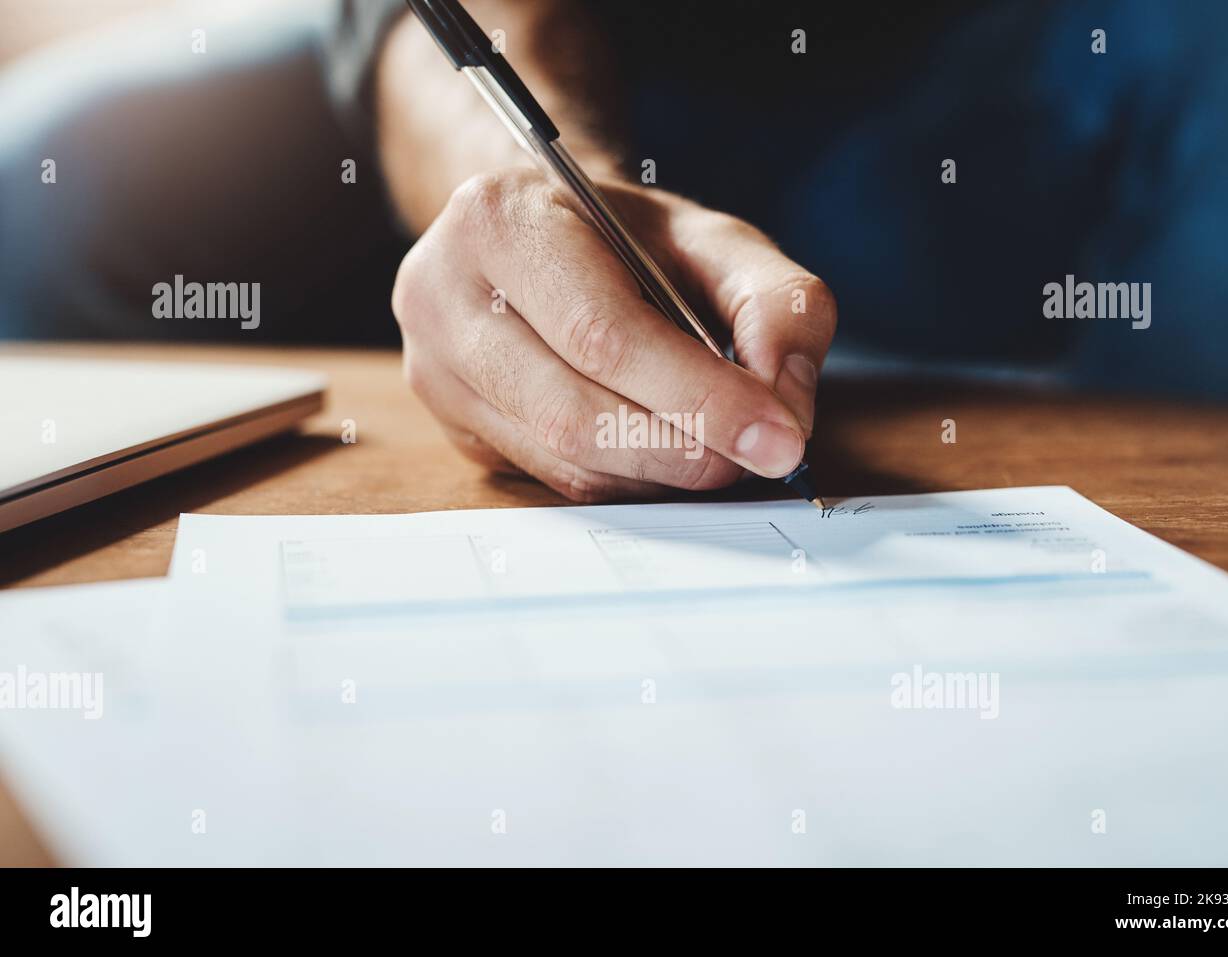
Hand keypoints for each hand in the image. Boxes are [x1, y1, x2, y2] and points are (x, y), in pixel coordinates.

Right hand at [392, 168, 836, 501]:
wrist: (539, 233)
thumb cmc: (624, 235)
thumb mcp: (713, 237)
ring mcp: (435, 368)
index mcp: (500, 220)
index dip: (698, 396)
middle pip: (574, 412)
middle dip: (684, 447)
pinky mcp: (453, 425)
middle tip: (756, 457)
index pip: (603, 333)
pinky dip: (627, 480)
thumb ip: (776, 302)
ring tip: (720, 451)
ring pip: (563, 458)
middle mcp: (442, 294)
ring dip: (659, 472)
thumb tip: (784, 408)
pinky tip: (665, 454)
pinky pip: (553, 479)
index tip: (777, 437)